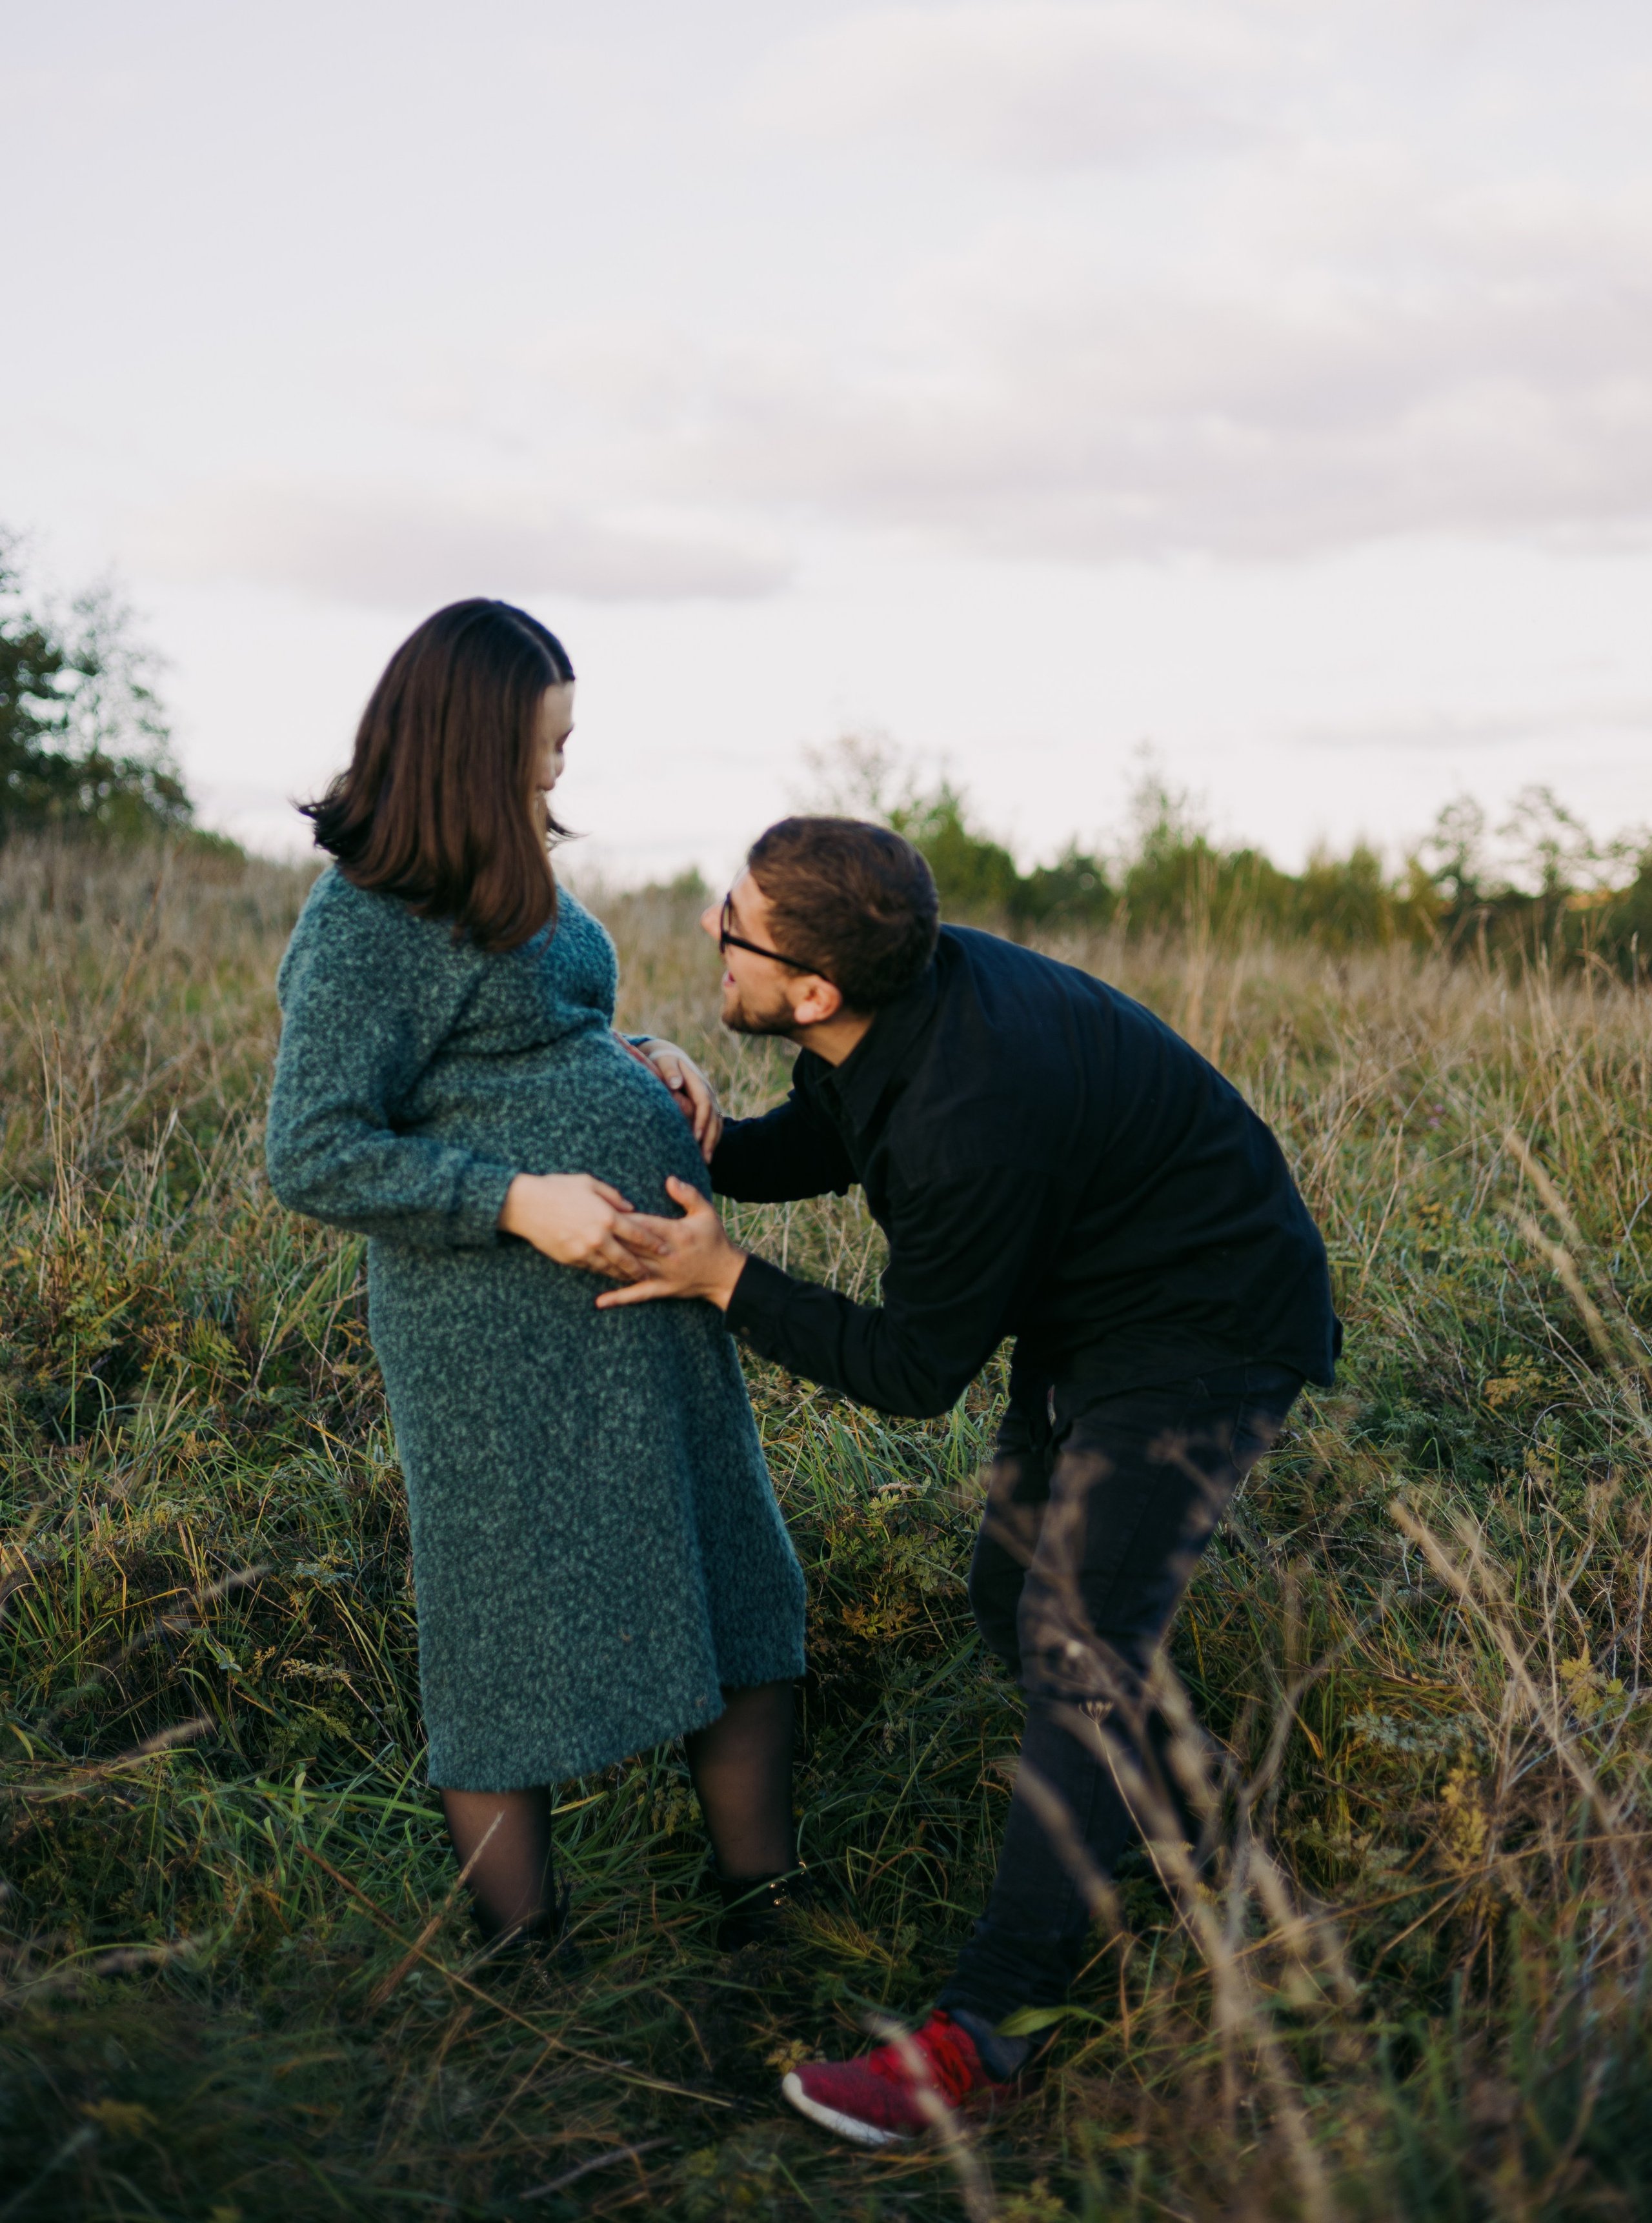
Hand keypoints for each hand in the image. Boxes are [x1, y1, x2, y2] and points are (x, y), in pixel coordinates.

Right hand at [498, 1172, 663, 1281]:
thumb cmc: (558, 1188)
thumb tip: (631, 1208)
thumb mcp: (589, 1183)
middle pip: (627, 1258)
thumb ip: (613, 1197)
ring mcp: (583, 1251)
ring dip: (624, 1274)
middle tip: (655, 1275)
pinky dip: (604, 1272)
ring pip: (610, 1268)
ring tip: (636, 1279)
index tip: (666, 1249)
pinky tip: (611, 1274)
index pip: (638, 1234)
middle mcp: (598, 1237)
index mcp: (606, 1216)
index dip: (655, 1243)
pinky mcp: (570, 1258)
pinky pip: (592, 1268)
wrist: (525, 1205)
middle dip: (642, 1268)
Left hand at [594, 1176, 747, 1311]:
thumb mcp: (707, 1213)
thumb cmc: (715, 1240)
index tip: (600, 1211)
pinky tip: (600, 1301)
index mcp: (675, 1233)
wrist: (726, 1274)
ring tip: (584, 1259)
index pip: (642, 1224)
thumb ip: (688, 1195)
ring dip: (607, 1264)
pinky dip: (619, 1298)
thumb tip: (670, 1180)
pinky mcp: (662, 1290)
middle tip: (584, 1231)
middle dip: (608, 1238)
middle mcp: (666, 1255)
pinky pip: (637, 1295)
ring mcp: (662, 1275)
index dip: (620, 1218)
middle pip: (630, 1245)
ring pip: (629, 1268)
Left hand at [618, 1035, 722, 1161]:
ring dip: (712, 1142)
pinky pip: (713, 1125)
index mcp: (697, 1081)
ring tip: (705, 1161)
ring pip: (716, 1123)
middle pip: (714, 1117)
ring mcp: (708, 1100)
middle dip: (710, 1138)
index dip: (701, 1120)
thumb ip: (669, 1071)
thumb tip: (676, 1084)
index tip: (695, 1137)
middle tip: (703, 1158)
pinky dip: (711, 1140)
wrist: (668, 1058)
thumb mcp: (663, 1062)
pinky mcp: (705, 1108)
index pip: (704, 1102)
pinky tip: (704, 1154)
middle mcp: (707, 1091)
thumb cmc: (661, 1062)